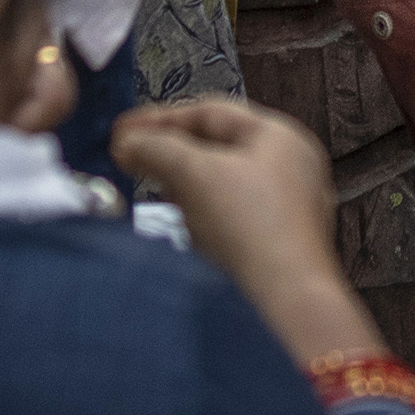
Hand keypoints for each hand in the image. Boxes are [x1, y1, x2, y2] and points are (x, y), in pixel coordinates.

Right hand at [109, 100, 388, 363]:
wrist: (283, 302)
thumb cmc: (250, 228)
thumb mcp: (194, 174)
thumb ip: (156, 148)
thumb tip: (127, 141)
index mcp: (281, 137)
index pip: (213, 112)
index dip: (162, 118)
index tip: (122, 129)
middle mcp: (292, 169)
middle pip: (219, 146)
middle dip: (171, 150)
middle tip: (130, 157)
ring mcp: (289, 209)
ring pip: (224, 183)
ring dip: (183, 183)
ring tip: (152, 187)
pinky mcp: (278, 247)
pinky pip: (232, 218)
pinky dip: (201, 214)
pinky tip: (183, 226)